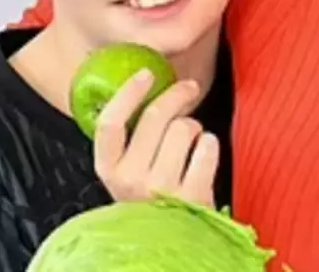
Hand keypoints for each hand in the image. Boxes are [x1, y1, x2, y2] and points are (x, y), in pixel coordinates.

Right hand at [92, 70, 220, 206]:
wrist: (171, 244)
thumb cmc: (151, 198)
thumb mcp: (126, 172)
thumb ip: (128, 139)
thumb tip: (142, 84)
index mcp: (108, 169)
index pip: (111, 123)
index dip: (129, 93)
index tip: (147, 74)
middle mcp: (130, 180)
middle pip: (155, 117)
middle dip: (176, 94)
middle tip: (188, 88)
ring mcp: (162, 189)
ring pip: (184, 128)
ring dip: (194, 126)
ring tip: (191, 141)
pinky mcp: (193, 197)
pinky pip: (208, 147)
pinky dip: (210, 145)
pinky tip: (203, 156)